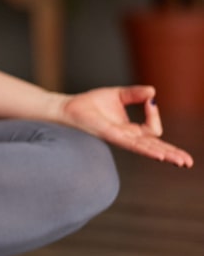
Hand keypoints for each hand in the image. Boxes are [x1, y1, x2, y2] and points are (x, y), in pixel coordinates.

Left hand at [60, 87, 193, 167]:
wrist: (68, 107)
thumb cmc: (90, 103)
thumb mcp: (118, 95)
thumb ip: (136, 94)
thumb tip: (153, 93)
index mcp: (131, 130)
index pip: (153, 130)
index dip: (155, 114)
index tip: (149, 99)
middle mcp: (128, 138)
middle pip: (156, 148)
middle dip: (173, 154)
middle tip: (188, 162)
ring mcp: (120, 139)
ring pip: (148, 149)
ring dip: (165, 154)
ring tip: (180, 162)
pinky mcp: (111, 136)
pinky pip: (133, 145)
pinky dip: (147, 149)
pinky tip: (158, 155)